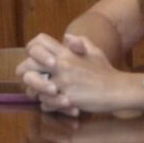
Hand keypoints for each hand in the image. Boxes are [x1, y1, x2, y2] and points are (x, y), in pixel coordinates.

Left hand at [19, 33, 141, 115]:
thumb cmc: (105, 70)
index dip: (31, 50)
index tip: (34, 59)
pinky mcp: (66, 100)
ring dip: (35, 92)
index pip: (37, 43)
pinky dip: (48, 106)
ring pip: (33, 88)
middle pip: (28, 66)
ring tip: (41, 94)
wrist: (117, 89)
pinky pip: (46, 104)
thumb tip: (66, 36)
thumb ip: (79, 42)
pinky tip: (54, 104)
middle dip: (26, 74)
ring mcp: (63, 83)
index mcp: (65, 53)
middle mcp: (61, 66)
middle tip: (31, 79)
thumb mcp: (94, 50)